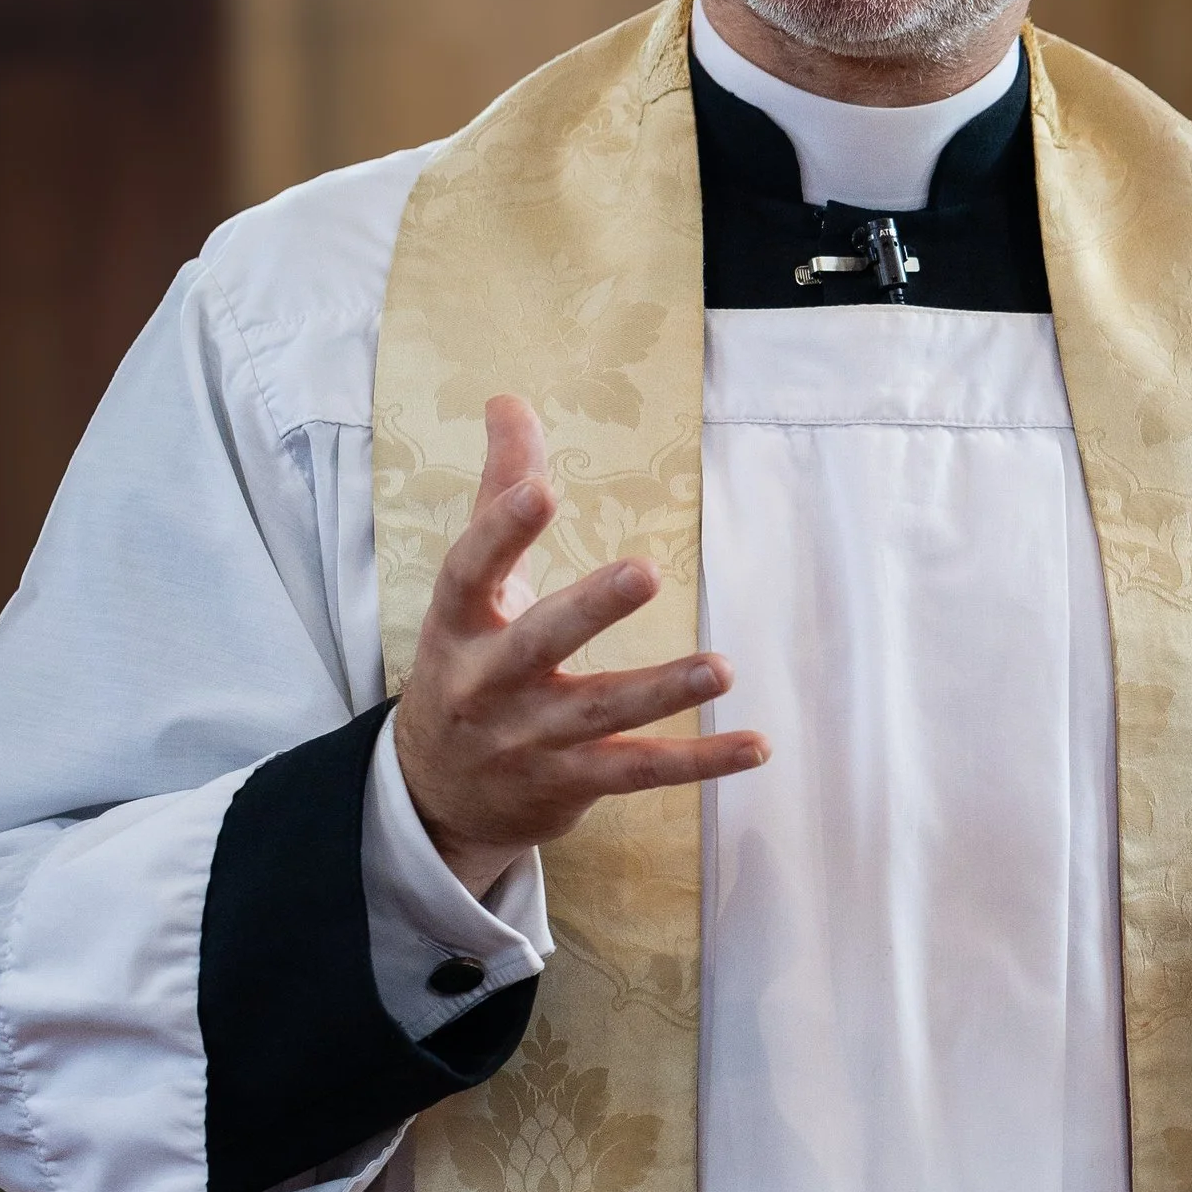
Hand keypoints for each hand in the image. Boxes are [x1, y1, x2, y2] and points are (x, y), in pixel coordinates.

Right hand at [392, 396, 767, 899]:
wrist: (436, 792)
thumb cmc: (465, 664)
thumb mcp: (469, 588)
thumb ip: (496, 492)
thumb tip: (508, 399)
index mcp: (459, 624)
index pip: (470, 571)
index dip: (501, 531)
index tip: (540, 489)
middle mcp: (489, 684)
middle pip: (538, 643)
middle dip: (590, 610)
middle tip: (645, 572)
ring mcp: (530, 740)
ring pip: (600, 713)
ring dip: (661, 691)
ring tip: (720, 668)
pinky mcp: (572, 783)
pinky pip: (640, 772)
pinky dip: (699, 762)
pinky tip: (755, 745)